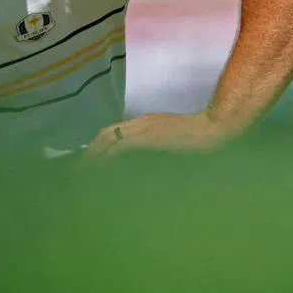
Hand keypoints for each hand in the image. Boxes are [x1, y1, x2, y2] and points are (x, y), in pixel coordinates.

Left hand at [83, 112, 226, 158]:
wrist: (210, 130)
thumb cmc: (196, 138)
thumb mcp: (169, 140)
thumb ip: (153, 146)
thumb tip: (140, 160)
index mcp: (143, 122)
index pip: (113, 130)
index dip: (98, 144)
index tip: (90, 159)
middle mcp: (139, 122)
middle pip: (105, 133)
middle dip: (91, 150)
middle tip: (82, 168)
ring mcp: (142, 128)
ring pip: (108, 138)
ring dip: (95, 154)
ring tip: (86, 170)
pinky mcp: (146, 137)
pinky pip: (120, 147)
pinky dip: (108, 157)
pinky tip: (101, 168)